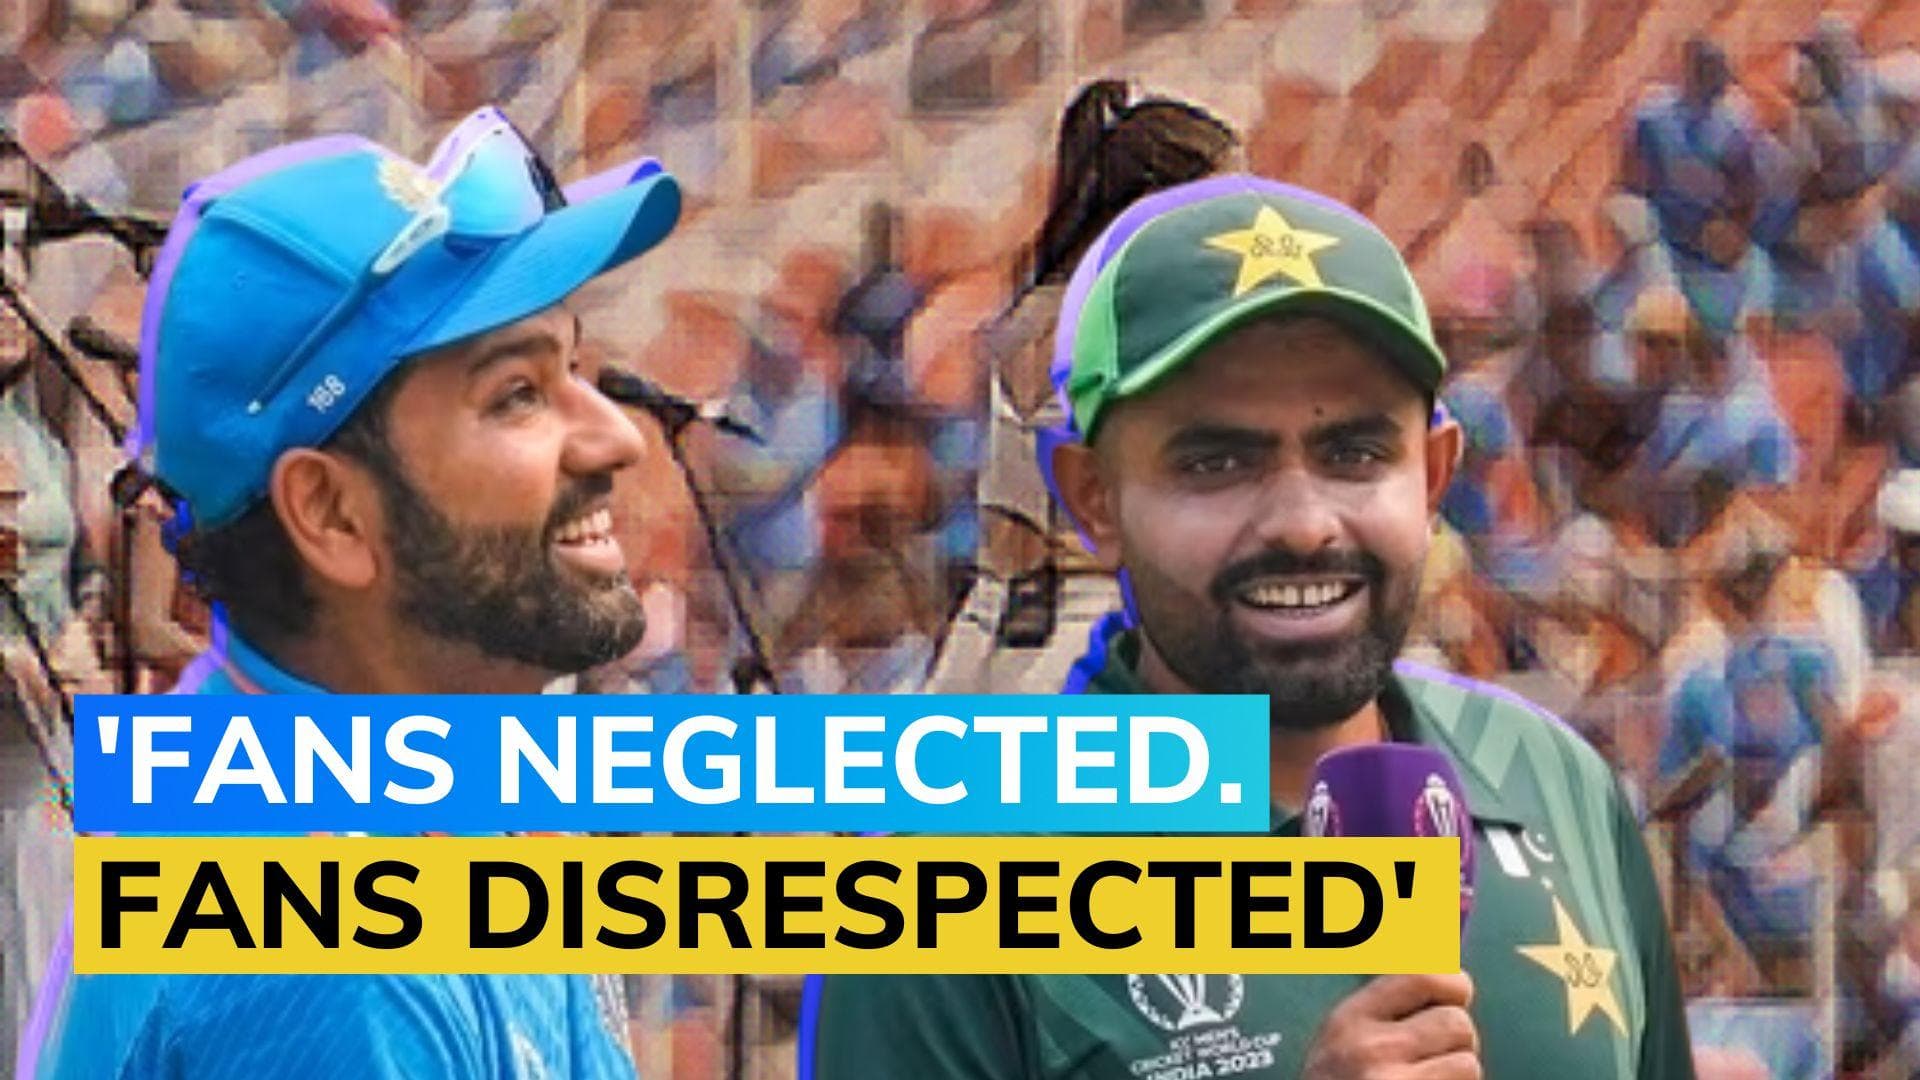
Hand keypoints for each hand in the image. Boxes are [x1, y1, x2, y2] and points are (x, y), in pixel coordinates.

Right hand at [1301, 973, 1479, 1079]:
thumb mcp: (1341, 1038)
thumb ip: (1383, 1006)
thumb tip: (1446, 971)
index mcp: (1351, 1018)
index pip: (1422, 976)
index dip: (1453, 984)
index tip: (1456, 994)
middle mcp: (1372, 1048)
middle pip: (1457, 1022)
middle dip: (1456, 1040)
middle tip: (1435, 1054)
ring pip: (1468, 1063)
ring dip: (1457, 1072)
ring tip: (1428, 1079)